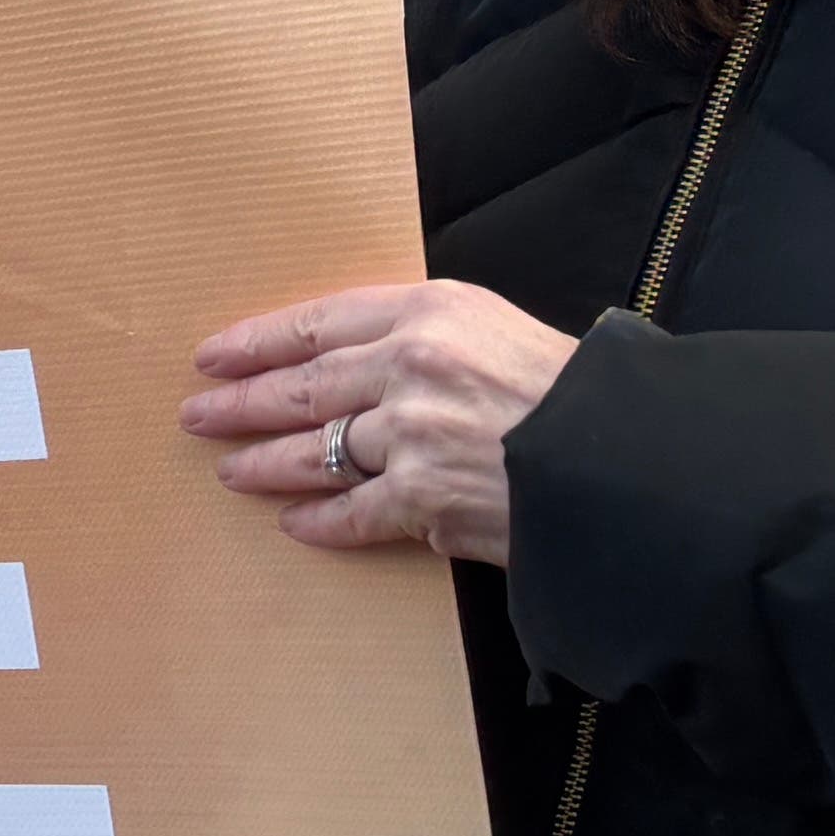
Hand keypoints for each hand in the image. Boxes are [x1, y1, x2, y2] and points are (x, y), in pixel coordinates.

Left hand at [181, 279, 576, 560]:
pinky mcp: (425, 498)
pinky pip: (353, 511)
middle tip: (196, 414)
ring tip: (232, 470)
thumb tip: (368, 358)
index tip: (213, 354)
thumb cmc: (578, 392)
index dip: (256, 341)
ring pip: (314, 450)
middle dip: (240, 403)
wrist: (637, 457)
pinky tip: (294, 523)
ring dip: (265, 463)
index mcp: (430, 311)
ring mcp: (413, 435)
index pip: (318, 323)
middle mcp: (411, 366)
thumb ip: (431, 338)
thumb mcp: (501, 330)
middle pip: (301, 387)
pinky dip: (320, 520)